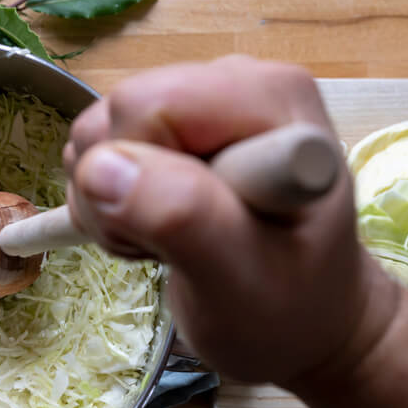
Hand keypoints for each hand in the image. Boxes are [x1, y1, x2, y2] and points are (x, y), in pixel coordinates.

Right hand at [65, 55, 404, 385]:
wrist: (307, 324)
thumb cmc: (288, 311)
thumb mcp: (239, 280)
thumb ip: (180, 217)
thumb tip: (100, 168)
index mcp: (272, 99)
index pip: (151, 105)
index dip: (141, 174)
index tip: (184, 235)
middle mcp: (237, 82)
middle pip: (121, 111)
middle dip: (121, 189)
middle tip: (170, 246)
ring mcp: (202, 102)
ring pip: (100, 131)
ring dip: (112, 200)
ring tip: (171, 243)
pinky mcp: (173, 125)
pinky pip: (99, 147)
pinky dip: (110, 198)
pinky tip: (157, 228)